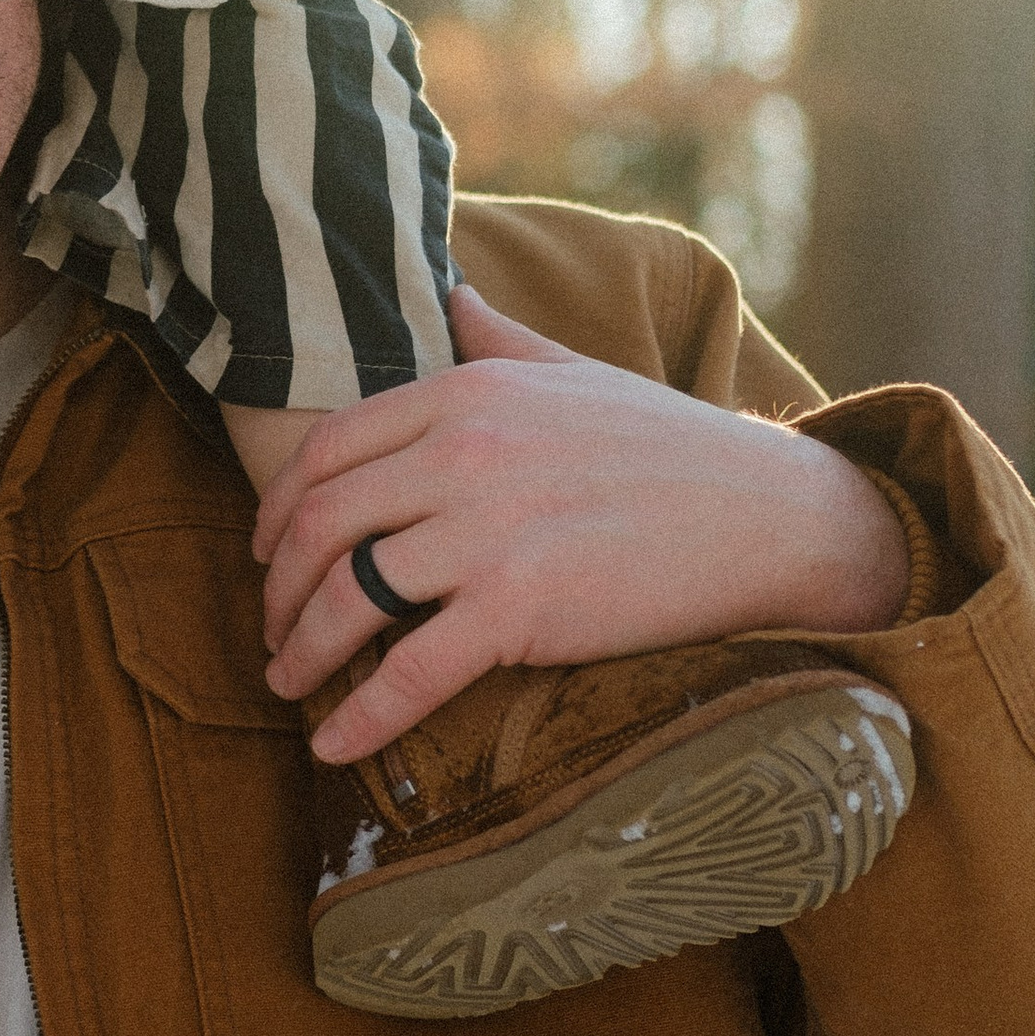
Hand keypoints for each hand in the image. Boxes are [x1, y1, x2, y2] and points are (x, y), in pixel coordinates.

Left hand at [257, 290, 911, 767]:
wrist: (768, 516)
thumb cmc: (670, 446)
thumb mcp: (575, 370)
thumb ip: (499, 337)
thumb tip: (450, 290)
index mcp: (466, 390)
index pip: (328, 448)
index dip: (277, 507)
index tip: (265, 551)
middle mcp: (463, 451)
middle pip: (319, 524)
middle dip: (277, 589)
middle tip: (270, 631)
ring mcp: (488, 530)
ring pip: (347, 598)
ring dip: (300, 652)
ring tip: (289, 682)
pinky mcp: (521, 607)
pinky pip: (410, 672)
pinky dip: (359, 716)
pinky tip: (334, 745)